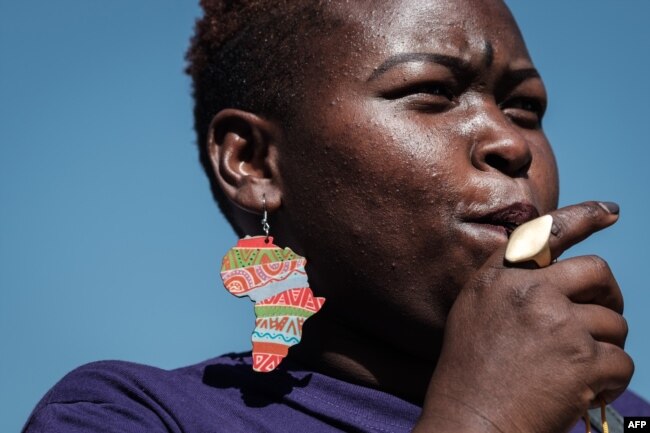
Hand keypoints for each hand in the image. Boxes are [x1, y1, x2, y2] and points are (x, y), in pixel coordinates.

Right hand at [413, 201, 632, 432]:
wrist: (471, 423)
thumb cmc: (470, 376)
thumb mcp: (475, 314)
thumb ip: (509, 288)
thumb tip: (556, 280)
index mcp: (499, 279)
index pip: (546, 233)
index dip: (584, 216)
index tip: (610, 211)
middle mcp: (529, 291)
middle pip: (597, 272)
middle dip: (610, 294)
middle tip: (604, 318)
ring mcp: (559, 323)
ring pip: (613, 323)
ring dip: (605, 349)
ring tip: (579, 375)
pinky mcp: (584, 359)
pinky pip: (622, 361)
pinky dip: (611, 382)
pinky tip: (586, 395)